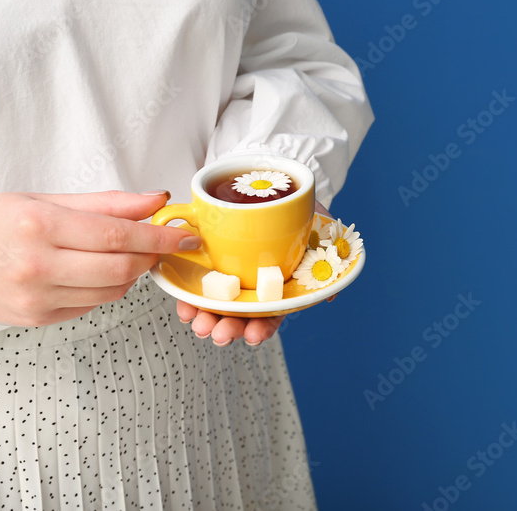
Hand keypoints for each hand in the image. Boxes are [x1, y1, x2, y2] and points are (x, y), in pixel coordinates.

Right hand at [0, 191, 198, 326]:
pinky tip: (93, 271)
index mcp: (39, 227)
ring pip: (111, 291)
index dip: (159, 238)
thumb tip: (156, 201)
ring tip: (125, 252)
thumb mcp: (44, 199)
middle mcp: (37, 267)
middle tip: (165, 244)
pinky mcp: (36, 320)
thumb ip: (105, 203)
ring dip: (131, 273)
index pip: (117, 236)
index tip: (186, 234)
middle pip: (121, 270)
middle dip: (152, 258)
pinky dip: (105, 288)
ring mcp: (35, 300)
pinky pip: (90, 305)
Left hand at [176, 201, 332, 345]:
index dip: (261, 328)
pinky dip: (188, 298)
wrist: (275, 181)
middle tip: (219, 333)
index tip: (253, 335)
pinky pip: (197, 284)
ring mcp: (230, 274)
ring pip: (216, 305)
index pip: (270, 314)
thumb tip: (331, 293)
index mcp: (277, 284)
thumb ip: (327, 256)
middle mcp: (252, 284)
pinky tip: (185, 304)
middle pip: (240, 315)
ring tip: (199, 324)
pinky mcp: (210, 260)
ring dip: (206, 319)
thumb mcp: (319, 228)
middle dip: (228, 329)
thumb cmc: (299, 209)